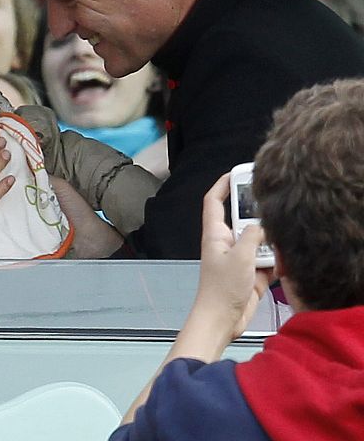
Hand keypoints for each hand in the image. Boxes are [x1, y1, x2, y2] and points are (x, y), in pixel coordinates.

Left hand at [194, 173, 271, 340]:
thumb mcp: (239, 257)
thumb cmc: (220, 290)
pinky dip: (275, 261)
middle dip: (258, 216)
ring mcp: (240, 257)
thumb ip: (253, 236)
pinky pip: (267, 259)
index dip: (223, 184)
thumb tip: (262, 225)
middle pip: (243, 218)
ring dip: (269, 243)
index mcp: (215, 234)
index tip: (237, 172)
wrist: (222, 320)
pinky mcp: (251, 272)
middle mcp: (226, 242)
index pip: (214, 201)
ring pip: (260, 239)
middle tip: (272, 211)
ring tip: (272, 249)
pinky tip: (278, 266)